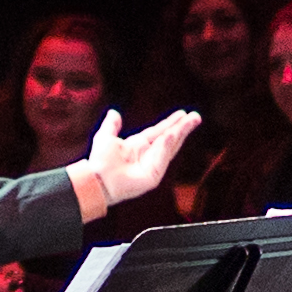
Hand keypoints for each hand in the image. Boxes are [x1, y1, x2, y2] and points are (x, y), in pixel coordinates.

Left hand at [75, 107, 198, 217]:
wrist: (96, 179)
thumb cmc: (99, 162)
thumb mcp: (105, 136)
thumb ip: (111, 125)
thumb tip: (114, 112)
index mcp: (138, 145)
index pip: (159, 131)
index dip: (171, 123)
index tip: (183, 114)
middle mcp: (147, 154)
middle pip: (169, 138)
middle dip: (183, 128)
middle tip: (196, 116)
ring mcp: (152, 165)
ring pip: (170, 147)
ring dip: (180, 134)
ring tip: (189, 122)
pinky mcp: (153, 176)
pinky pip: (162, 159)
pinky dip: (166, 146)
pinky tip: (171, 135)